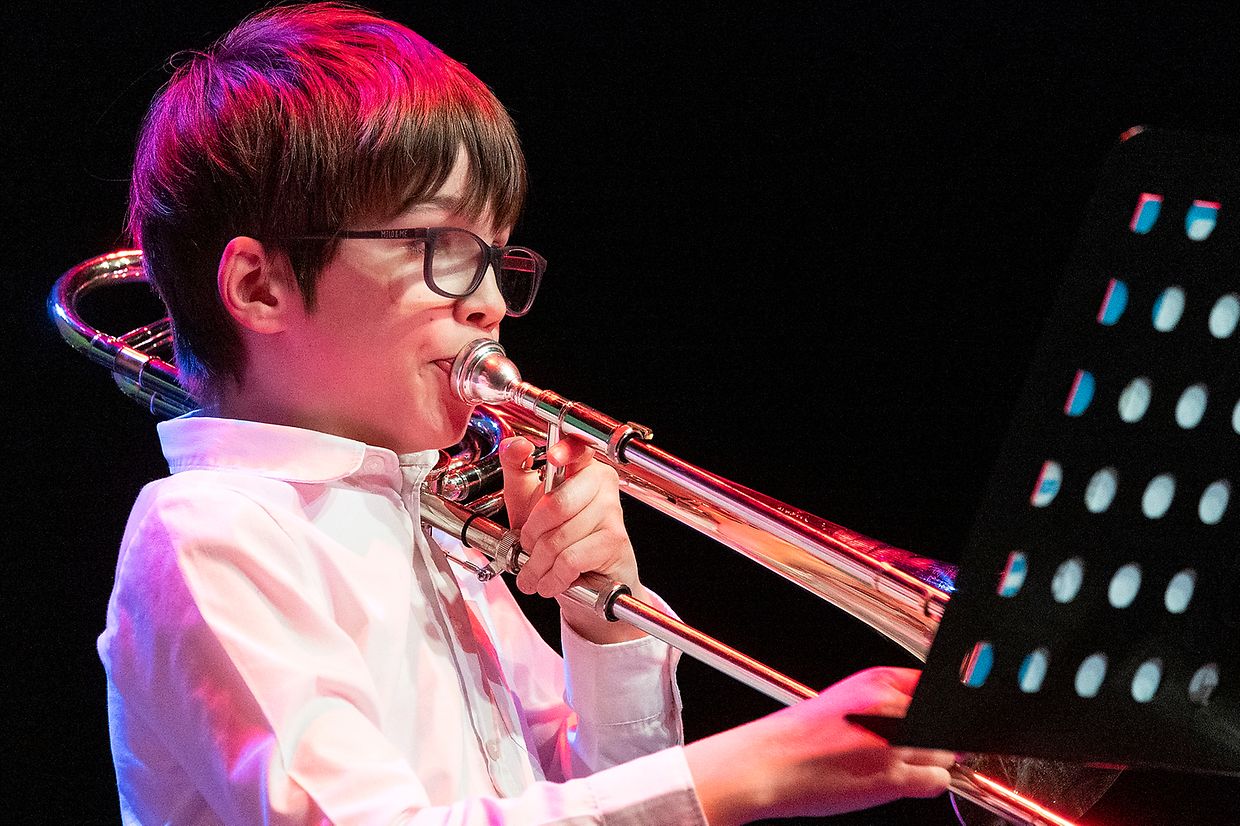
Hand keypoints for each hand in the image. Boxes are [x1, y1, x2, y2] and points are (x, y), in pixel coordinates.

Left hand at [498, 435, 645, 642]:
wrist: (586, 579)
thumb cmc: (556, 534)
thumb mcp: (526, 499)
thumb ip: (516, 468)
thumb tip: (516, 445)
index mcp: (583, 466)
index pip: (579, 448)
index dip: (566, 450)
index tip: (552, 457)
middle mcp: (603, 484)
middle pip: (556, 504)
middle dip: (531, 535)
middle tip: (528, 547)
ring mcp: (612, 513)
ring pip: (559, 538)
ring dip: (539, 564)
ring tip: (537, 572)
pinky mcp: (615, 542)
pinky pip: (570, 559)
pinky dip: (553, 577)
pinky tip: (551, 581)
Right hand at [685, 667, 953, 824]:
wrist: (768, 764)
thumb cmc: (796, 738)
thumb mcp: (841, 700)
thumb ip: (883, 702)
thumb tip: (919, 712)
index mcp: (875, 680)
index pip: (932, 684)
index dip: (939, 705)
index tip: (938, 716)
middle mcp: (889, 706)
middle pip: (943, 722)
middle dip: (934, 737)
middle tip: (909, 747)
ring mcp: (894, 743)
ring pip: (944, 753)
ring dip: (931, 761)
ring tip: (900, 766)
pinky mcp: (892, 777)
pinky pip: (937, 780)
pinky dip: (928, 783)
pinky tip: (905, 782)